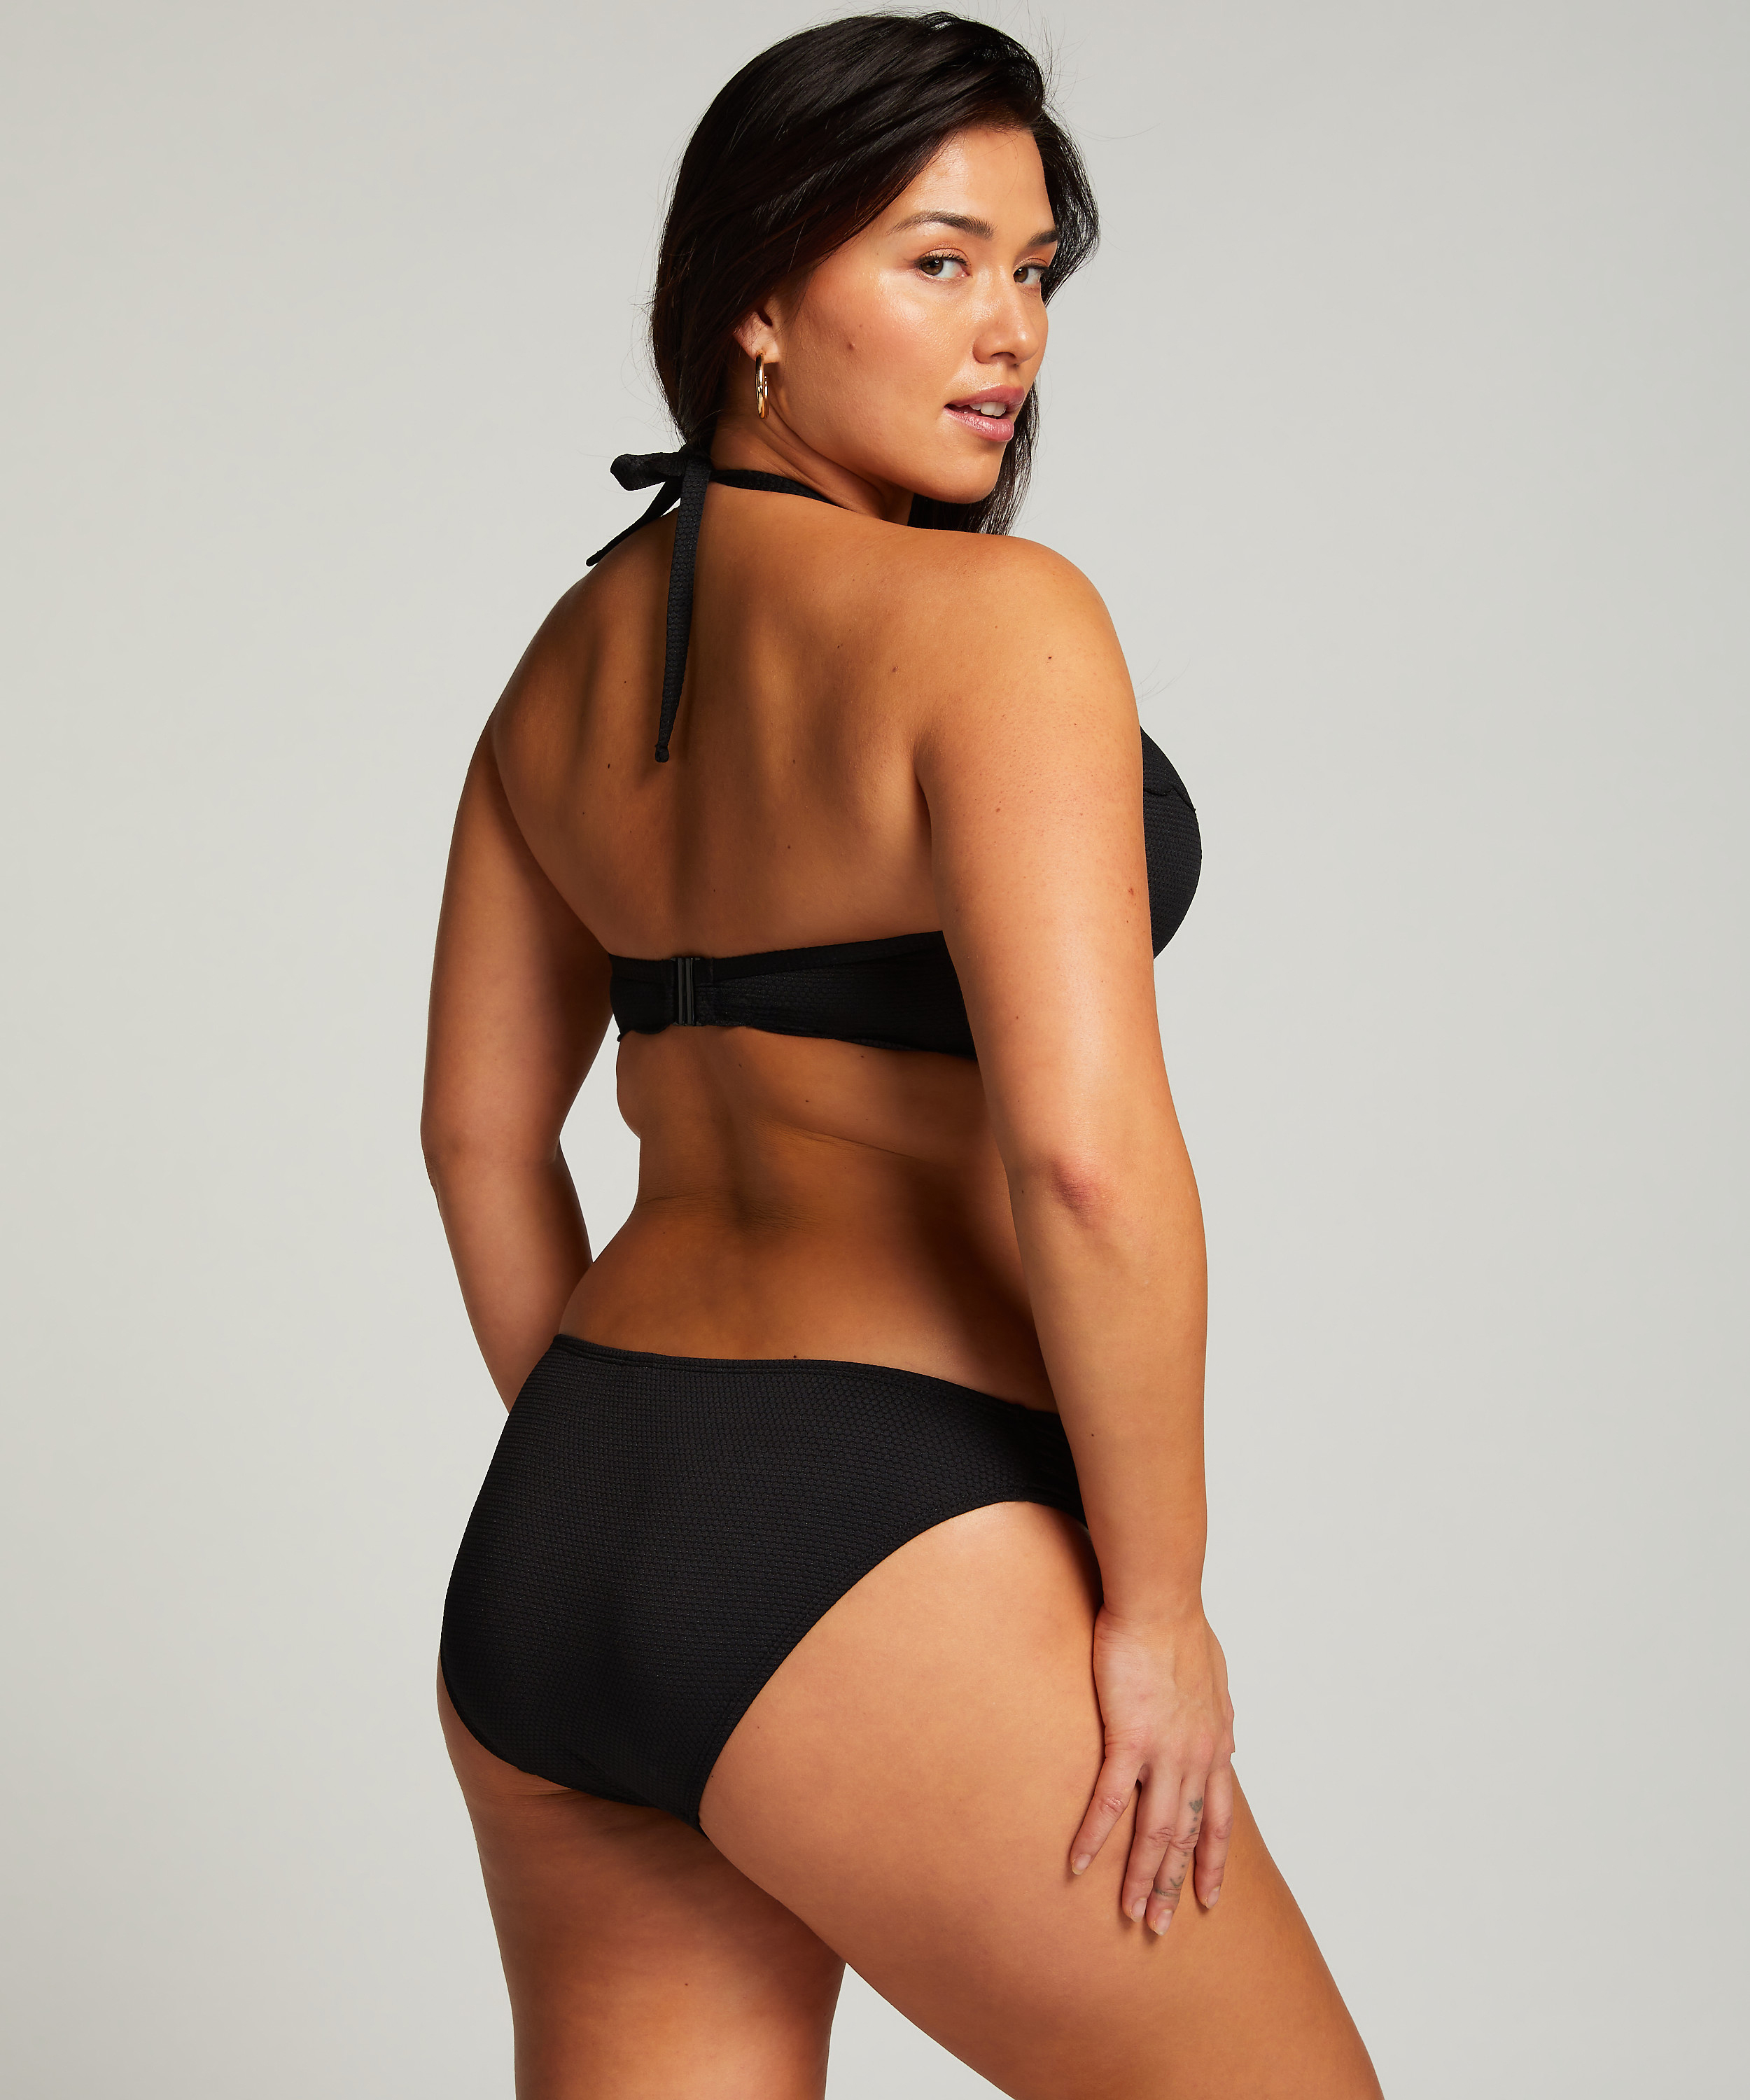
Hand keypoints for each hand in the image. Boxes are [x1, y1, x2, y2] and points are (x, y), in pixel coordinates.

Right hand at [1069, 1604, 1235, 1931]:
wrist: (1161, 1600)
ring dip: (1141, 1877)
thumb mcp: (1213, 1676)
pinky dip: (1094, 1837)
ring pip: (1155, 1832)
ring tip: (1130, 1914)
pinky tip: (1077, 1863)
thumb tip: (1221, 1722)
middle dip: (1174, 1885)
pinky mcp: (1128, 1738)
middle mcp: (1197, 1757)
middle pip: (1187, 1836)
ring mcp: (1165, 1752)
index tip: (1208, 1896)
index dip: (1212, 1860)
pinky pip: (1110, 1801)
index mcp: (1215, 1744)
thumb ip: (1214, 1709)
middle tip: (1161, 1926)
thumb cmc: (1181, 1625)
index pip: (1218, 1817)